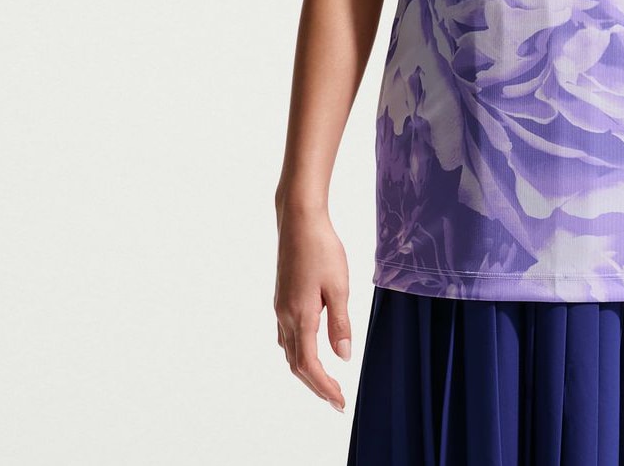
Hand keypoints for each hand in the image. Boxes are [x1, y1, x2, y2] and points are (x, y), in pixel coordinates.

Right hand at [273, 200, 352, 411]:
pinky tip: (310, 348)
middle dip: (316, 384)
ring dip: (306, 370)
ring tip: (326, 380)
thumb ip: (340, 323)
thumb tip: (343, 356)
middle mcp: (285, 316)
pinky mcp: (281, 298)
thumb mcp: (339, 286)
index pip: (309, 365)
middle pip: (296, 363)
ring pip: (289, 351)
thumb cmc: (322, 248)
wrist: (298, 221)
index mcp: (300, 316)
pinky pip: (286, 335)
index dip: (324, 387)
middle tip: (336, 398)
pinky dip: (298, 351)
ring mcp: (280, 307)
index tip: (340, 402)